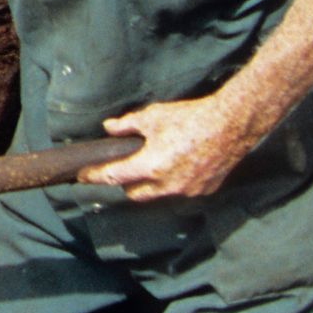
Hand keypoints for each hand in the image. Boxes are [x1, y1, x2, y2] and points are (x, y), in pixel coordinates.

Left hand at [91, 92, 271, 201]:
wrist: (230, 126)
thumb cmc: (190, 118)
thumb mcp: (153, 116)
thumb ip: (127, 125)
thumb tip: (109, 128)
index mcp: (149, 166)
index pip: (114, 177)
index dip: (95, 177)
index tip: (83, 176)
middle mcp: (166, 185)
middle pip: (134, 193)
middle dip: (125, 183)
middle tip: (125, 166)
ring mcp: (185, 191)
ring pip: (156, 195)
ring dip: (149, 185)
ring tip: (151, 166)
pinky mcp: (203, 192)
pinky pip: (179, 192)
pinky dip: (172, 184)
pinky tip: (176, 167)